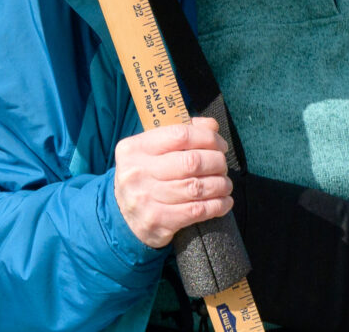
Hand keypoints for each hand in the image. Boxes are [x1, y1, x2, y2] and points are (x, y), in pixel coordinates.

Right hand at [112, 118, 232, 248]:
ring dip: (220, 185)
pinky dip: (217, 205)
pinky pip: (197, 211)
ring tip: (225, 184)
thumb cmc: (144, 176)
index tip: (220, 145)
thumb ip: (180, 133)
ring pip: (196, 187)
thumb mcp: (152, 151)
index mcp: (135, 148)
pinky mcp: (157, 221)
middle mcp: (137, 172)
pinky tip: (224, 202)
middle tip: (223, 166)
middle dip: (217, 162)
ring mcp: (146, 198)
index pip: (180, 134)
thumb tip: (211, 126)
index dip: (207, 138)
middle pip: (191, 162)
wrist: (123, 217)